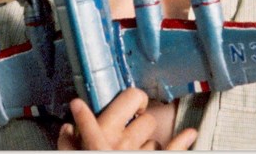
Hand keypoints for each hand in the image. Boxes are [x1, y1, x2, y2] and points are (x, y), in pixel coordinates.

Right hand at [57, 88, 196, 149]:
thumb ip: (68, 148)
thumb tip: (66, 131)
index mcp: (101, 151)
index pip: (91, 131)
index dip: (82, 116)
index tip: (77, 105)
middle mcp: (123, 151)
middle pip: (138, 123)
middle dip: (134, 122)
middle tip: (124, 129)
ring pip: (152, 141)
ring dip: (146, 143)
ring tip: (138, 149)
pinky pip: (171, 152)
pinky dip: (182, 142)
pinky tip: (190, 134)